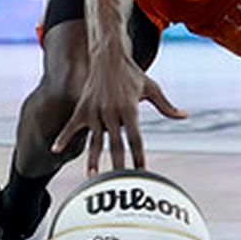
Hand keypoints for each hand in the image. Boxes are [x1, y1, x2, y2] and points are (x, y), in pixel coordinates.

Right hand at [52, 53, 186, 173]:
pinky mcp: (82, 108)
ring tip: (93, 176)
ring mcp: (95, 111)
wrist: (109, 56)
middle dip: (118, 164)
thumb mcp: (152, 88)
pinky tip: (55, 151)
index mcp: (129, 108)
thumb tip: (184, 116)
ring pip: (94, 140)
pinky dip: (63, 138)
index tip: (142, 171)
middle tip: (120, 183)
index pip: (135, 138)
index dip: (138, 155)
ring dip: (93, 159)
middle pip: (116, 143)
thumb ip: (166, 106)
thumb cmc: (132, 74)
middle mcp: (111, 111)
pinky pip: (71, 126)